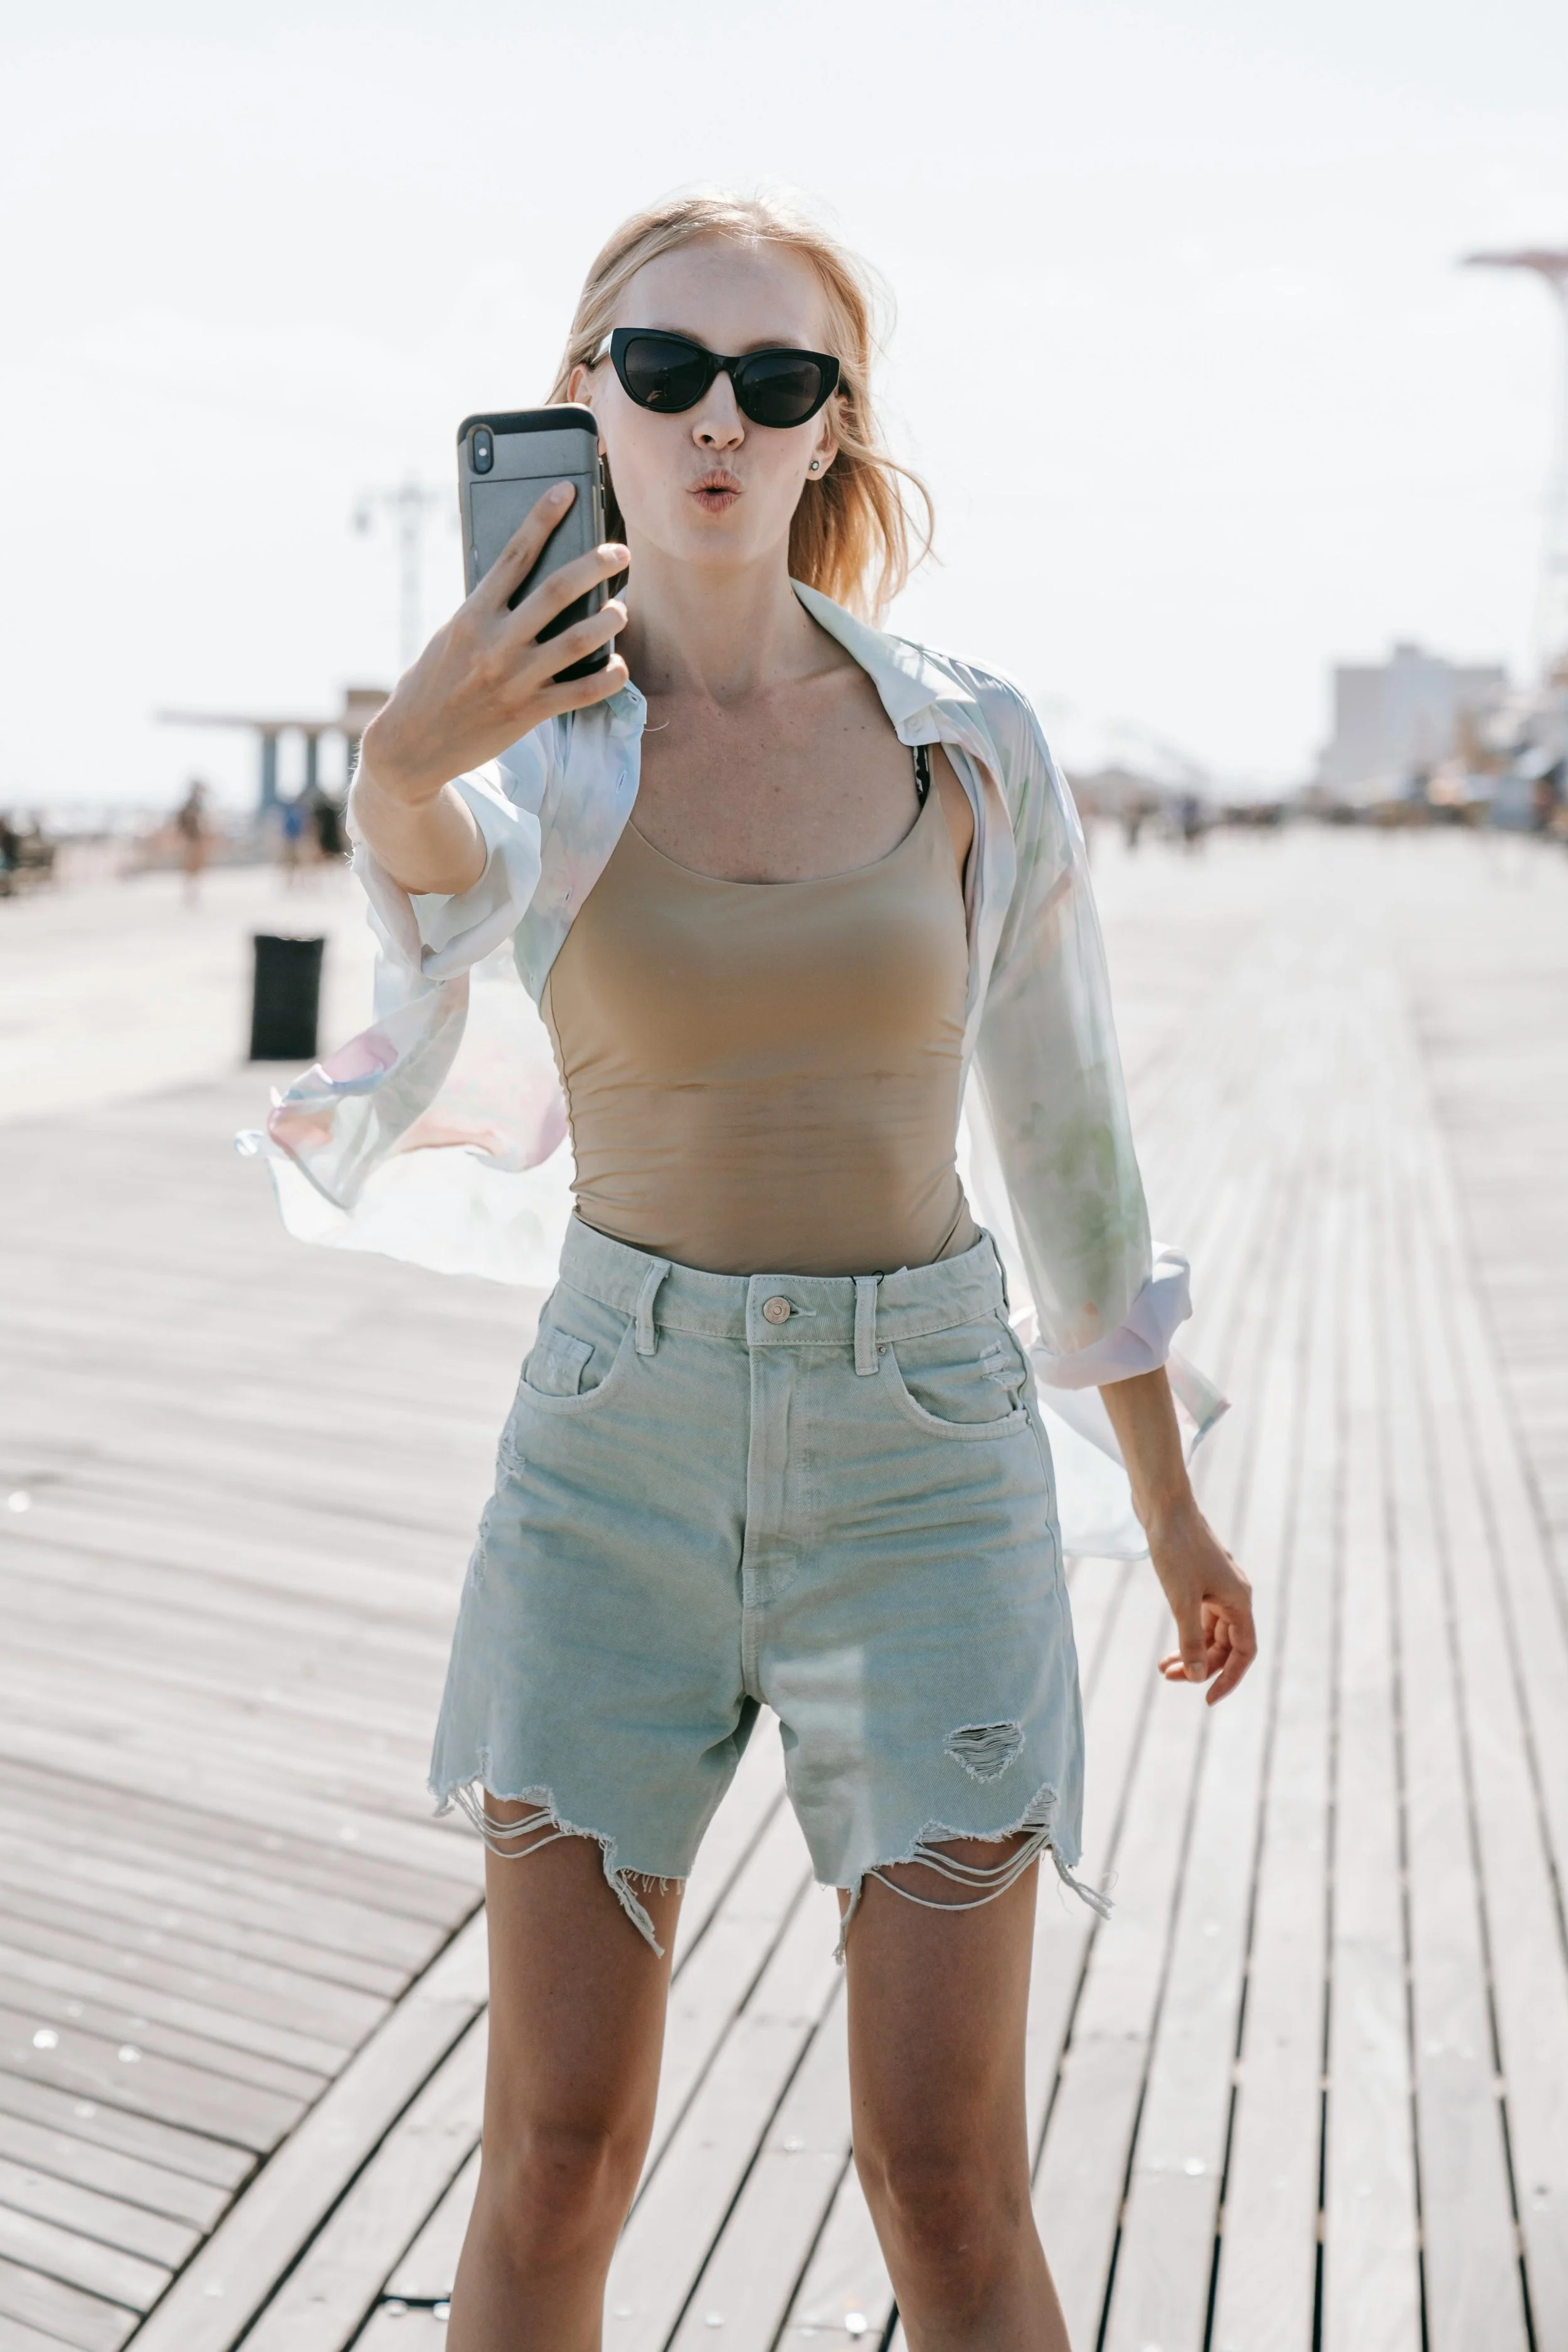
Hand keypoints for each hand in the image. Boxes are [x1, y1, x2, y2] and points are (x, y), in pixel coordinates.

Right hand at [360, 482, 628, 805]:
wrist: (412, 745)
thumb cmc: (431, 683)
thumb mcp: (450, 637)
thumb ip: (485, 613)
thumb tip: (524, 585)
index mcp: (471, 615)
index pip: (513, 554)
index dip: (543, 518)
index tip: (567, 491)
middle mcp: (495, 643)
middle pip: (557, 590)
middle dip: (596, 565)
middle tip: (620, 553)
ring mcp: (515, 679)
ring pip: (579, 640)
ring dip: (609, 620)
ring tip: (620, 610)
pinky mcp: (529, 713)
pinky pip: (583, 692)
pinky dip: (609, 677)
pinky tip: (619, 665)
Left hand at [1148, 1498, 1256, 1703]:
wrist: (1163, 1504)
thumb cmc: (1176, 1548)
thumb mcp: (1182, 1599)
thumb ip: (1190, 1639)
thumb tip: (1195, 1676)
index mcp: (1239, 1600)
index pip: (1244, 1651)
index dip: (1229, 1678)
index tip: (1206, 1699)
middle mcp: (1234, 1594)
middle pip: (1226, 1644)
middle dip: (1202, 1666)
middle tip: (1170, 1679)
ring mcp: (1217, 1586)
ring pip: (1211, 1632)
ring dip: (1191, 1652)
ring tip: (1164, 1669)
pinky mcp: (1199, 1579)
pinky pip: (1200, 1617)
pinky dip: (1186, 1633)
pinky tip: (1169, 1647)